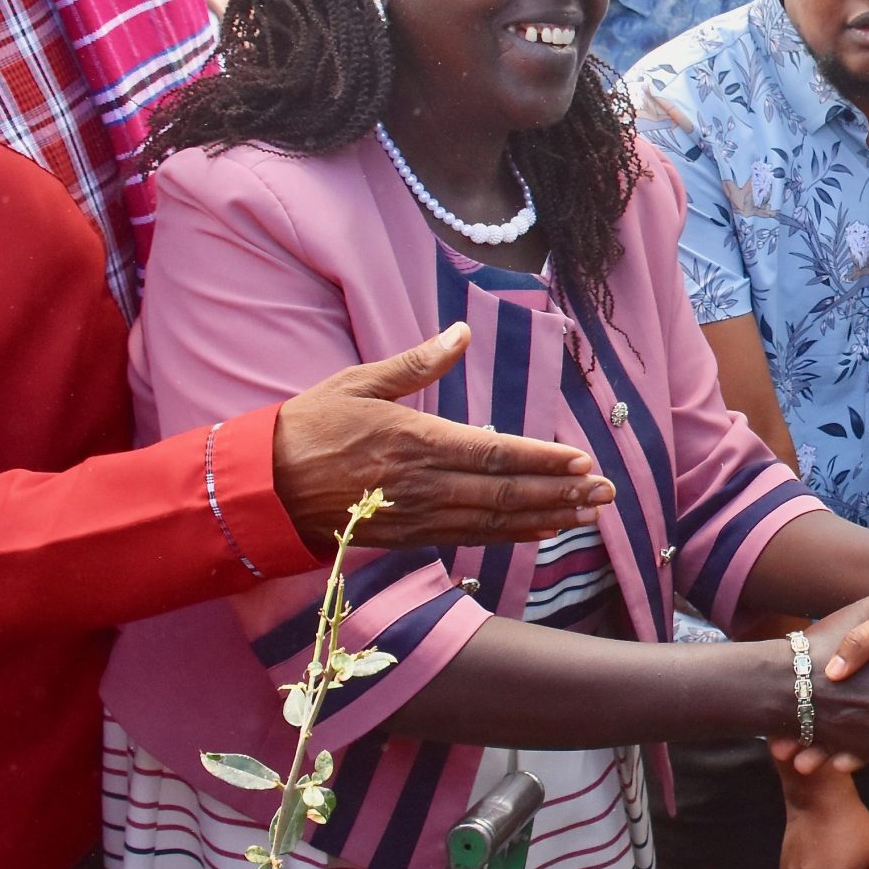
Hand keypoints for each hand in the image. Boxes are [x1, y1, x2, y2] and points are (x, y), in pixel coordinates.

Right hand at [272, 324, 616, 550]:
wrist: (261, 489)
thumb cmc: (309, 427)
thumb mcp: (359, 382)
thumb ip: (416, 363)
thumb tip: (460, 331)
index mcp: (415, 441)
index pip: (494, 453)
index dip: (543, 460)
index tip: (583, 462)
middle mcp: (424, 484)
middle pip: (506, 492)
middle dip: (562, 493)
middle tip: (606, 493)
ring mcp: (418, 515)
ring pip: (495, 520)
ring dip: (547, 516)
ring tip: (589, 513)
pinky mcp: (409, 537)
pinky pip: (472, 537)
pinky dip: (512, 534)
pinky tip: (542, 529)